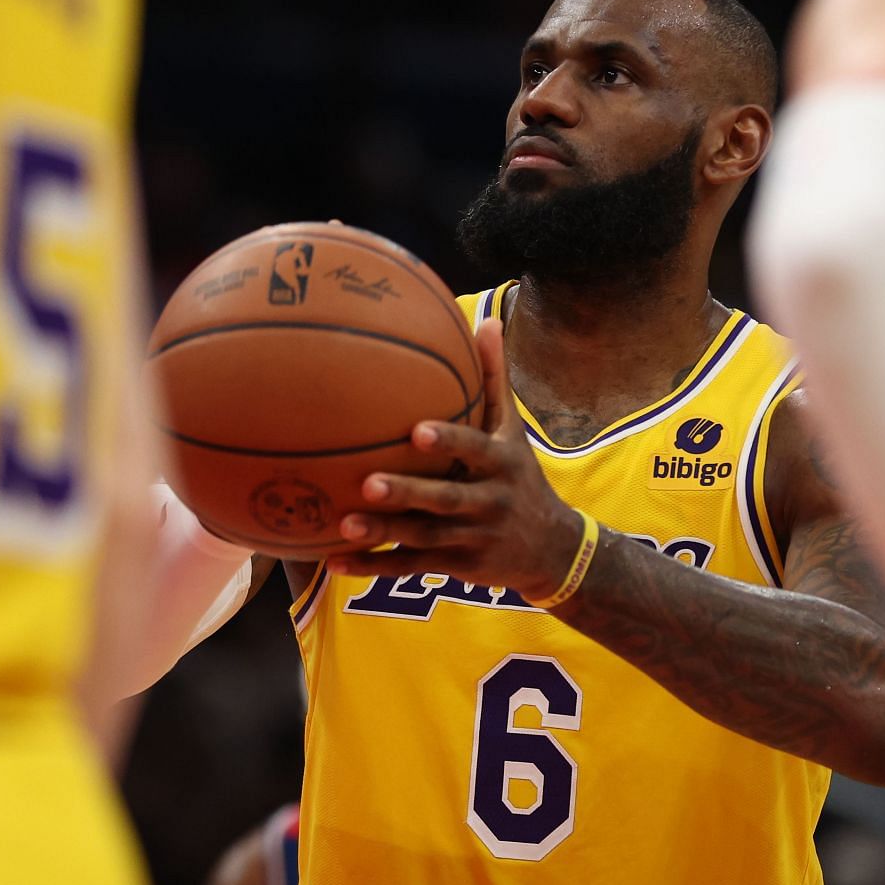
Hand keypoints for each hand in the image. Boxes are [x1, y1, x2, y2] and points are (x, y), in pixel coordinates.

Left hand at [325, 317, 583, 598]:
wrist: (551, 549)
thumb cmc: (521, 477)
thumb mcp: (515, 431)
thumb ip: (495, 380)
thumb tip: (487, 319)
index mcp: (501, 465)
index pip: (476, 450)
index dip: (449, 442)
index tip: (417, 431)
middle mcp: (489, 503)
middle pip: (447, 500)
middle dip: (410, 494)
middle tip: (369, 484)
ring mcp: (472, 538)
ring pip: (424, 537)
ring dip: (384, 532)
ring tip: (343, 524)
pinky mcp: (454, 565)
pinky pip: (409, 566)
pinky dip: (372, 565)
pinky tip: (334, 562)